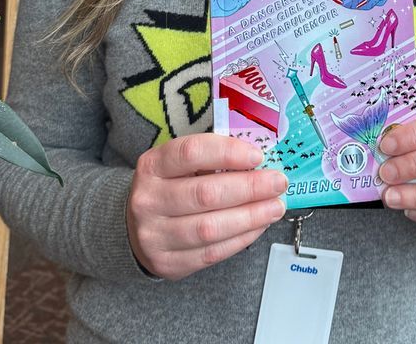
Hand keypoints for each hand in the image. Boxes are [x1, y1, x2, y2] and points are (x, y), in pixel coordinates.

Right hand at [127, 133, 286, 279]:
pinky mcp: (168, 263)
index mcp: (152, 166)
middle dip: (250, 188)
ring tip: (275, 207)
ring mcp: (155, 235)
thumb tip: (258, 162)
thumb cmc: (169, 187)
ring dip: (251, 216)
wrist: (136, 227)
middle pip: (205, 193)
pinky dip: (241, 238)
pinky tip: (259, 225)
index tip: (257, 156)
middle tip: (278, 182)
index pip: (191, 152)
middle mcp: (148, 200)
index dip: (227, 153)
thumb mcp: (178, 165)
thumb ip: (211, 159)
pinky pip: (212, 253)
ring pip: (210, 227)